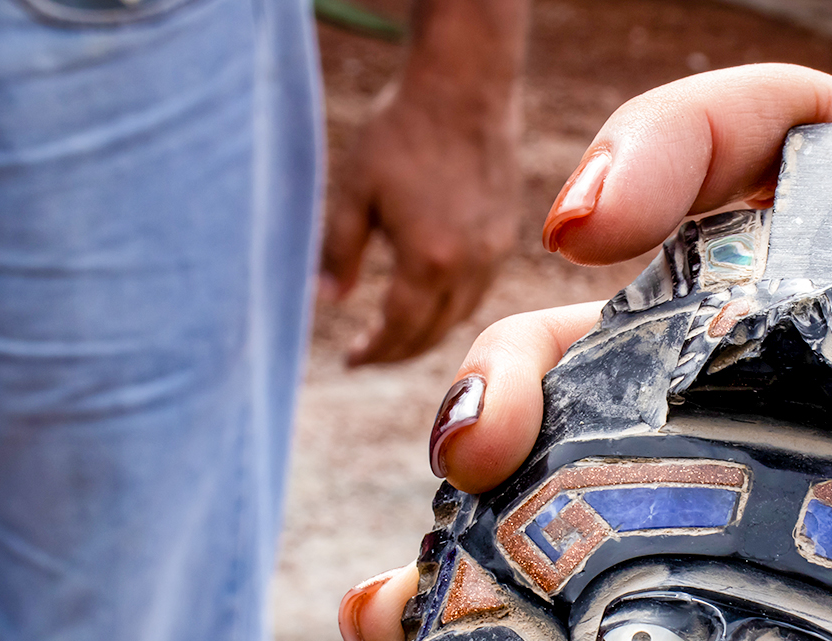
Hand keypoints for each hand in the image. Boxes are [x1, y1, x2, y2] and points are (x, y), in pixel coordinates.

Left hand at [320, 0, 526, 365]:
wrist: (465, 90)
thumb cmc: (403, 132)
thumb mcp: (355, 191)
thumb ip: (338, 251)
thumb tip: (326, 302)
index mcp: (428, 261)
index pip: (400, 330)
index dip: (373, 351)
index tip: (350, 360)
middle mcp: (469, 266)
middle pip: (433, 332)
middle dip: (399, 351)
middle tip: (369, 353)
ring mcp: (493, 253)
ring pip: (460, 315)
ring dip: (427, 331)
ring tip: (398, 332)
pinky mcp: (505, 236)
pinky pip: (478, 290)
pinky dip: (451, 305)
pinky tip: (429, 295)